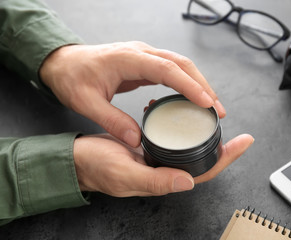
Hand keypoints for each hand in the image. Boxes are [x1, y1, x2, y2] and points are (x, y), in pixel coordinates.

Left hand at [40, 42, 225, 146]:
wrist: (64, 62)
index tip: (207, 103)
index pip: (168, 70)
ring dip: (198, 84)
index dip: (190, 86)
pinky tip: (192, 99)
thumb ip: (112, 120)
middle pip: (182, 65)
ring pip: (180, 66)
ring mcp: (144, 56)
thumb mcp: (85, 102)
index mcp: (128, 59)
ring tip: (212, 107)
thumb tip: (137, 139)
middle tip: (218, 110)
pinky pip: (172, 71)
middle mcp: (141, 53)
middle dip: (203, 86)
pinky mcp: (144, 63)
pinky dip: (186, 84)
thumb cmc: (72, 77)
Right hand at [73, 133, 253, 196]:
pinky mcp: (150, 148)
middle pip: (202, 160)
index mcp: (164, 179)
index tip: (244, 141)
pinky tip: (178, 110)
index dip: (226, 158)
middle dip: (222, 145)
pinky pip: (172, 137)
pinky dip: (179, 124)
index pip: (204, 172)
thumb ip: (155, 181)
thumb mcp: (124, 174)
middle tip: (236, 129)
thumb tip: (188, 183)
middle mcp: (165, 170)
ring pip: (188, 147)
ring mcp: (158, 159)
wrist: (78, 159)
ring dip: (202, 133)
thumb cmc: (96, 168)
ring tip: (212, 117)